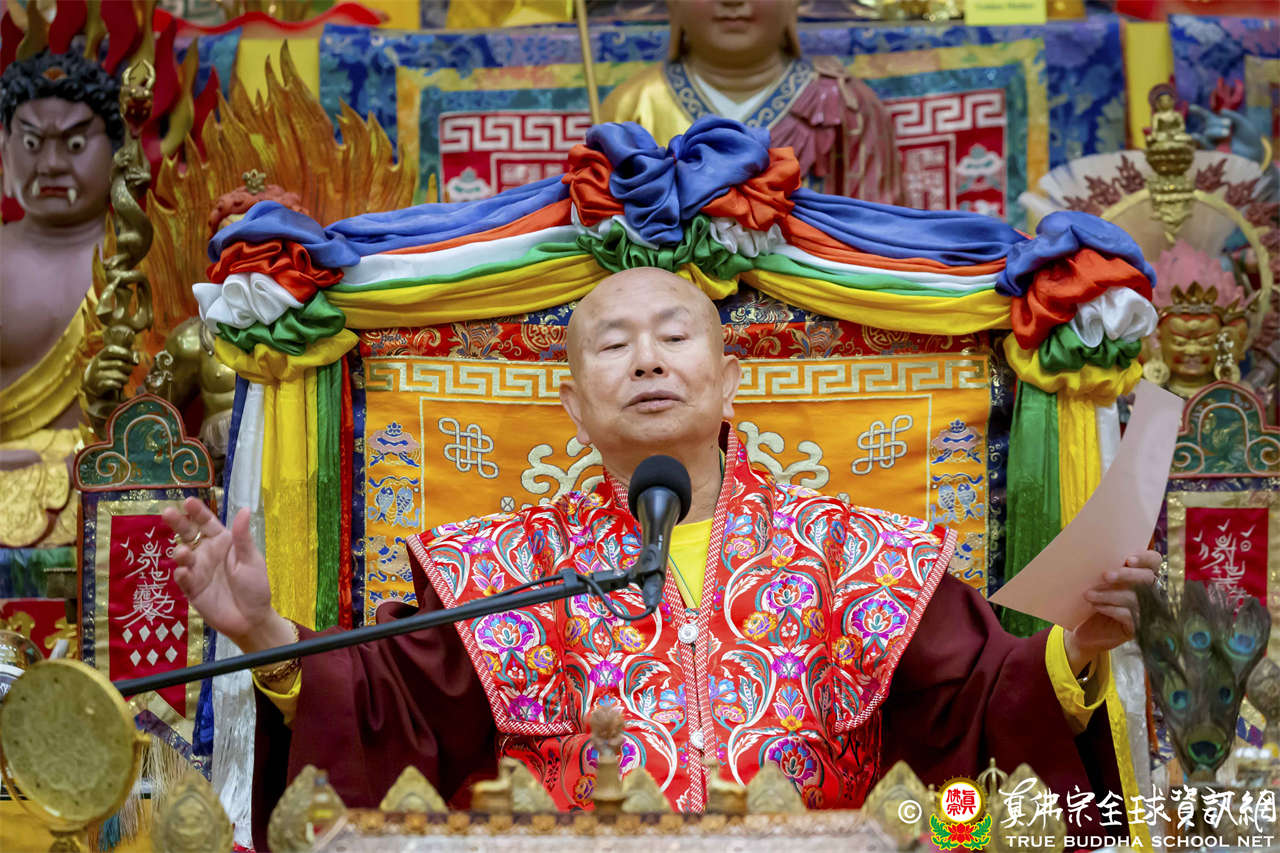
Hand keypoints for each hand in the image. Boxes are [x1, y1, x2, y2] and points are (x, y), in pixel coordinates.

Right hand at [84, 344, 137, 392]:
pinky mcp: (98, 385)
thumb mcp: (115, 359)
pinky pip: (113, 384)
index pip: (111, 349)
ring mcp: (96, 374)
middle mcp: (97, 364)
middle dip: (129, 369)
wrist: (93, 384)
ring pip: (119, 376)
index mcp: (101, 355)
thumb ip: (129, 355)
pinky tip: (118, 385)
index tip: (130, 358)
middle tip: (128, 372)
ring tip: (124, 380)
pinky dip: (118, 385)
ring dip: (125, 379)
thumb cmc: (110, 369)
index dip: (124, 352)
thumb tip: (136, 362)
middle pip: (120, 364)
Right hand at [161, 498, 292, 652]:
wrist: (251, 618)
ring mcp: (198, 570)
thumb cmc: (255, 585)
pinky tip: (184, 572)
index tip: (188, 501)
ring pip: (183, 556)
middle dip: (177, 523)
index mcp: (222, 542)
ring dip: (180, 552)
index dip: (197, 512)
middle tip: (167, 513)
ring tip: (183, 552)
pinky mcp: (192, 589)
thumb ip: (243, 537)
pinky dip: (182, 574)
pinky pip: (183, 579)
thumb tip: (244, 509)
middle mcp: (207, 553)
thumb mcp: (251, 559)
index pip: (207, 522)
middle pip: (188, 534)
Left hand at [1062, 550, 1160, 673]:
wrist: (1085, 629)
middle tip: (1105, 575)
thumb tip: (1095, 554)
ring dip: (1110, 595)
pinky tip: (1097, 607)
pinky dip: (1111, 609)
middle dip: (1127, 575)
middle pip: (1148, 578)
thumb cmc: (1093, 598)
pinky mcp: (1138, 627)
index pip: (1154, 561)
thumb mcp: (1098, 582)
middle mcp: (1150, 591)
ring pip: (1135, 598)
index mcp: (1142, 574)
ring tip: (1089, 594)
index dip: (1145, 558)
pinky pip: (1129, 615)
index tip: (1128, 560)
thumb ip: (1105, 568)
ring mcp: (1146, 611)